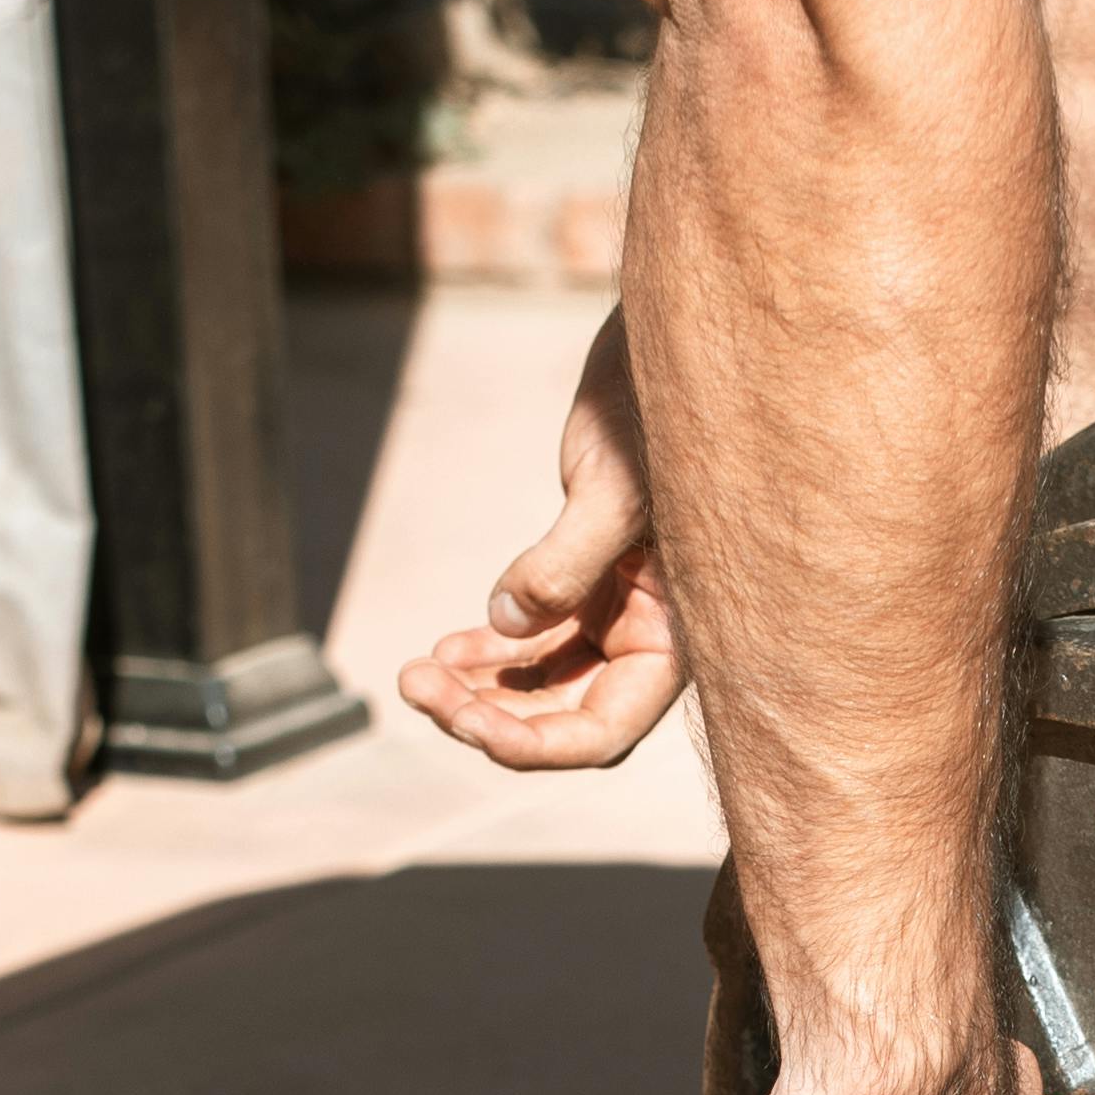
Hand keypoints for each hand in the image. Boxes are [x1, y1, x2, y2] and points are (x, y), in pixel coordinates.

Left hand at [399, 315, 688, 769]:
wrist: (669, 350)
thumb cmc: (663, 412)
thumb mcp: (614, 489)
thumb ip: (565, 565)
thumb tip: (504, 625)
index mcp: (678, 634)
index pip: (603, 729)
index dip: (534, 745)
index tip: (466, 725)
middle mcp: (653, 635)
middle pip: (563, 716)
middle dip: (489, 715)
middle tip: (416, 687)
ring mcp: (622, 608)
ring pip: (543, 683)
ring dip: (481, 690)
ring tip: (417, 676)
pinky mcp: (593, 575)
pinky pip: (539, 637)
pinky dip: (491, 651)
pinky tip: (442, 650)